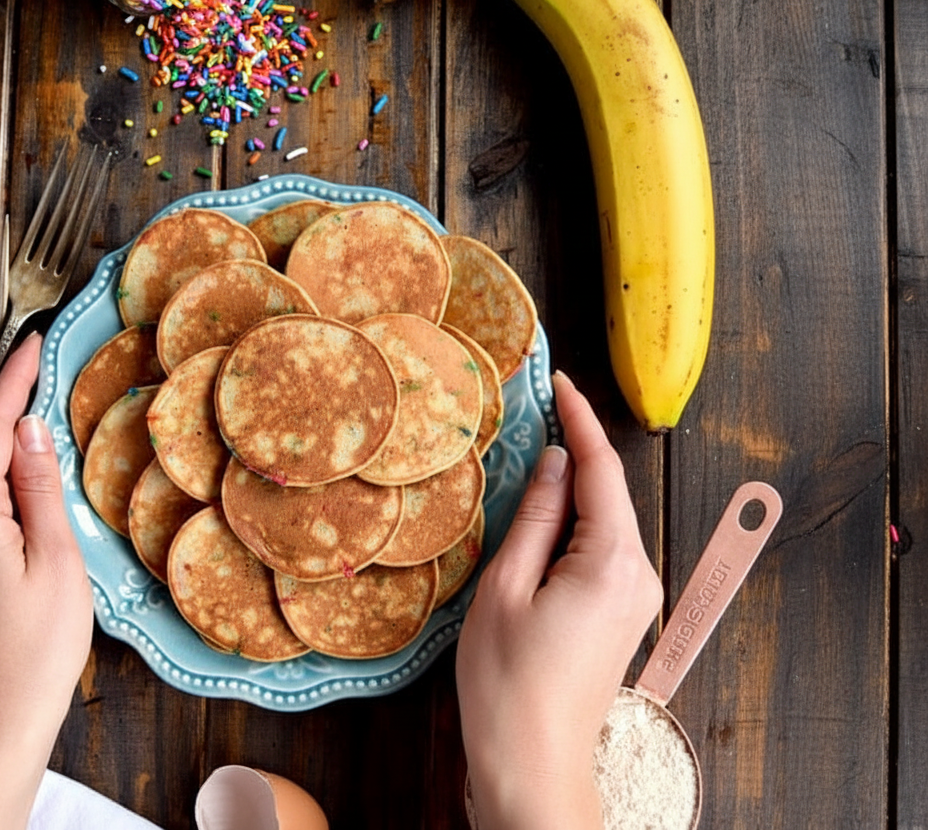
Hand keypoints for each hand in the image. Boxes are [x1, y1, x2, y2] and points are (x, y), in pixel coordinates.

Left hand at [0, 332, 92, 829]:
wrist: (1, 715)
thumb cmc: (37, 646)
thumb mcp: (56, 559)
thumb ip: (39, 487)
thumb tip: (29, 427)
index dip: (13, 381)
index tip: (34, 340)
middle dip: (6, 398)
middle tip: (40, 357)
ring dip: (4, 433)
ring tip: (39, 396)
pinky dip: (3, 469)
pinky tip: (27, 463)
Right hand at [455, 372, 661, 829]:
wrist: (534, 764)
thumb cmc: (508, 684)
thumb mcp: (506, 589)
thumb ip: (535, 518)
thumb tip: (554, 462)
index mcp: (612, 562)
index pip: (601, 469)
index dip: (579, 419)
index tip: (558, 381)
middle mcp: (639, 574)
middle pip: (606, 493)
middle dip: (572, 452)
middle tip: (531, 415)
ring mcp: (637, 598)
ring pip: (603, 522)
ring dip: (569, 492)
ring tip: (523, 467)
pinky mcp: (623, 615)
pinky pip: (600, 551)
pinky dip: (572, 527)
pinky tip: (537, 523)